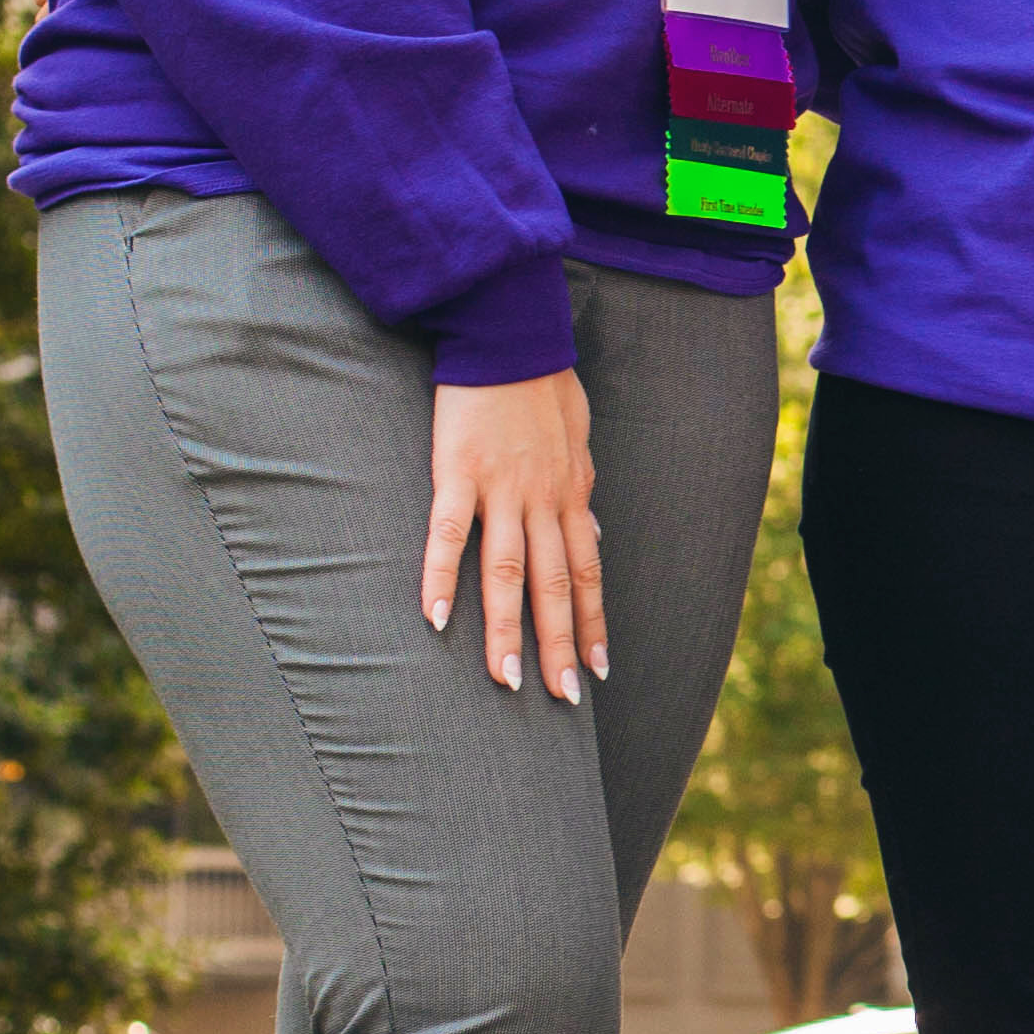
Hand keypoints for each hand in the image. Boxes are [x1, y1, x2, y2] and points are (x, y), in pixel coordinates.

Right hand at [423, 370, 602, 702]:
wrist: (511, 337)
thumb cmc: (544, 388)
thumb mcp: (580, 443)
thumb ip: (582, 494)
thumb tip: (592, 534)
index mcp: (572, 496)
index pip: (589, 572)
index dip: (594, 622)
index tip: (600, 668)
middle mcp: (544, 501)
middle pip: (555, 585)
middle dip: (560, 643)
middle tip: (564, 696)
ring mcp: (501, 489)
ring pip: (507, 572)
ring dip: (508, 628)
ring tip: (507, 679)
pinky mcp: (457, 472)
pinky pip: (448, 533)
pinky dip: (439, 576)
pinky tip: (433, 618)